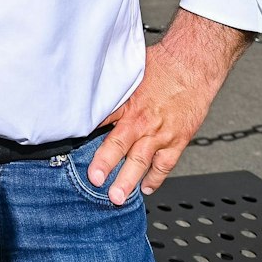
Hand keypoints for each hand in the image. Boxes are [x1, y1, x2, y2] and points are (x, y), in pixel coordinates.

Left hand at [90, 11, 246, 204]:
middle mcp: (141, 120)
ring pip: (141, 161)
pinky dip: (155, 178)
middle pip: (118, 145)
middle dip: (105, 164)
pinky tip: (146, 187)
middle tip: (95, 180)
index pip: (99, 121)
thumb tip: (88, 88)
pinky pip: (165, 164)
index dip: (82, 134)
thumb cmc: (162, 65)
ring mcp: (160, 133)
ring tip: (117, 197)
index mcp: (126, 102)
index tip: (68, 146)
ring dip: (128, 180)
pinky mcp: (177, 140)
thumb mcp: (129, 71)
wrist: (194, 64)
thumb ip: (112, 88)